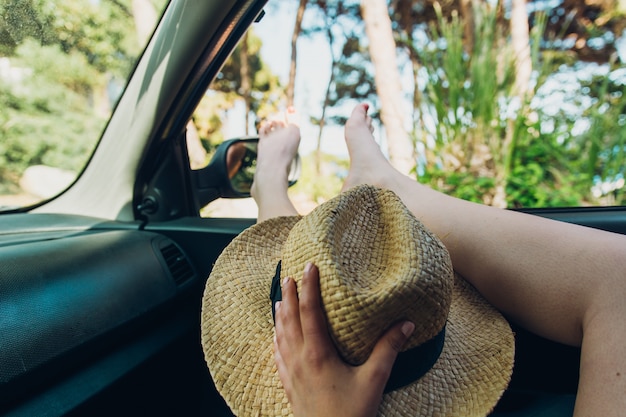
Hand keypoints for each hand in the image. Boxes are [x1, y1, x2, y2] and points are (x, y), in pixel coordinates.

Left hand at [273, 262, 414, 416]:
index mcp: (318, 354)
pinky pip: (277, 355)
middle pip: (289, 319)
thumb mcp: (374, 380)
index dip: (309, 287)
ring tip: (278, 299)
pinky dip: (276, 339)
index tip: (309, 266)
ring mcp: (291, 373)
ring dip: (279, 315)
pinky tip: (275, 336)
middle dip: (288, 296)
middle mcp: (300, 359)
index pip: (310, 311)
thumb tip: (405, 323)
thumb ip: (388, 350)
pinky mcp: (289, 385)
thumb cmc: (352, 413)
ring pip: (280, 336)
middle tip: (287, 275)